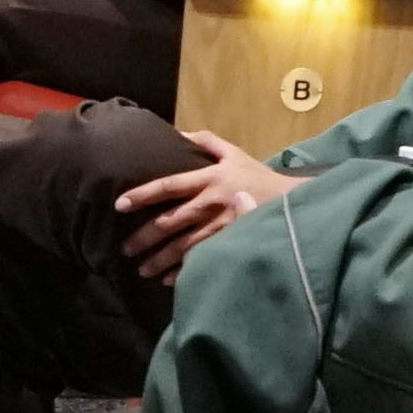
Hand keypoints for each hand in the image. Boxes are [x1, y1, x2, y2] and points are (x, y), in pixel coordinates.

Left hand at [111, 132, 298, 275]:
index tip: (120, 204)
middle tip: (125, 248)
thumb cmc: (256, 175)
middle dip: (145, 237)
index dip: (143, 195)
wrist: (292, 200)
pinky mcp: (233, 243)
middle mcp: (212, 202)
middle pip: (171, 221)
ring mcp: (223, 226)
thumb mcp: (233, 152)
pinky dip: (184, 271)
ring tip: (141, 270)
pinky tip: (167, 279)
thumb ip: (205, 141)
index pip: (168, 186)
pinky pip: (204, 259)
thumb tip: (176, 133)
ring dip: (160, 259)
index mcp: (210, 178)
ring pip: (184, 246)